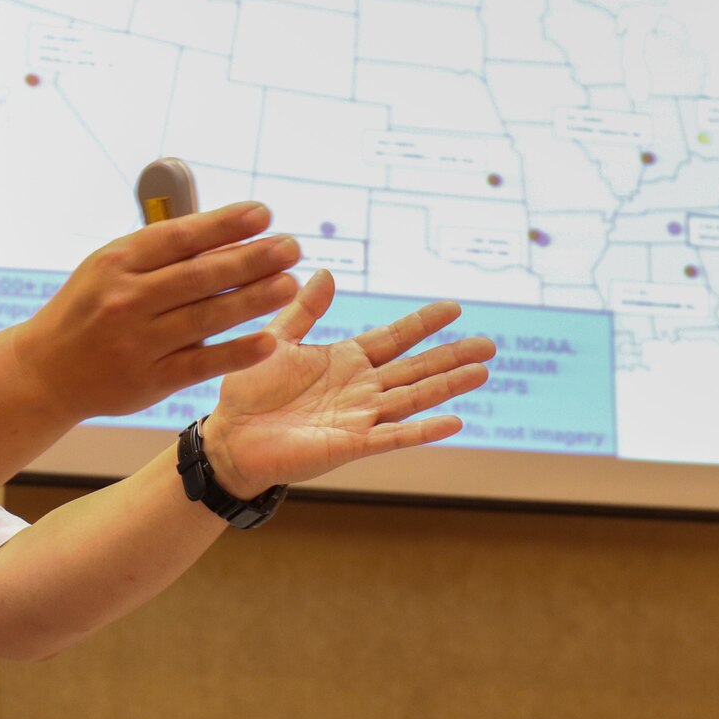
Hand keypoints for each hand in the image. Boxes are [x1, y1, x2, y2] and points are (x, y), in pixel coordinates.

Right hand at [11, 203, 301, 419]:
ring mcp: (138, 342)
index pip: (180, 237)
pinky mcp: (149, 380)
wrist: (46, 371)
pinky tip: (269, 341)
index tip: (263, 213)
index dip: (225, 224)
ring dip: (253, 299)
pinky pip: (202, 363)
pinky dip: (237, 352)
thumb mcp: (108, 267)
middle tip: (290, 247)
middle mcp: (127, 299)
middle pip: (200, 275)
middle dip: (251, 258)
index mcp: (117, 262)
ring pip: (207, 316)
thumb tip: (220, 227)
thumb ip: (156, 250)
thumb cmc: (88, 310)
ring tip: (289, 284)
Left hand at [201, 271, 495, 497]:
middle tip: (489, 343)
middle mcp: (360, 389)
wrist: (229, 438)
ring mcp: (359, 418)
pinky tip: (454, 420)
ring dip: (448, 385)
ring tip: (482, 371)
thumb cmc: (248, 392)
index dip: (422, 323)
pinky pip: (394, 436)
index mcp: (345, 361)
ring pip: (414, 398)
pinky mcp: (351, 445)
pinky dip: (424, 430)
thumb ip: (303, 311)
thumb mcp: (275, 340)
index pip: (393, 338)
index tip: (453, 306)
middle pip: (416, 369)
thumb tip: (327, 273)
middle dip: (451, 355)